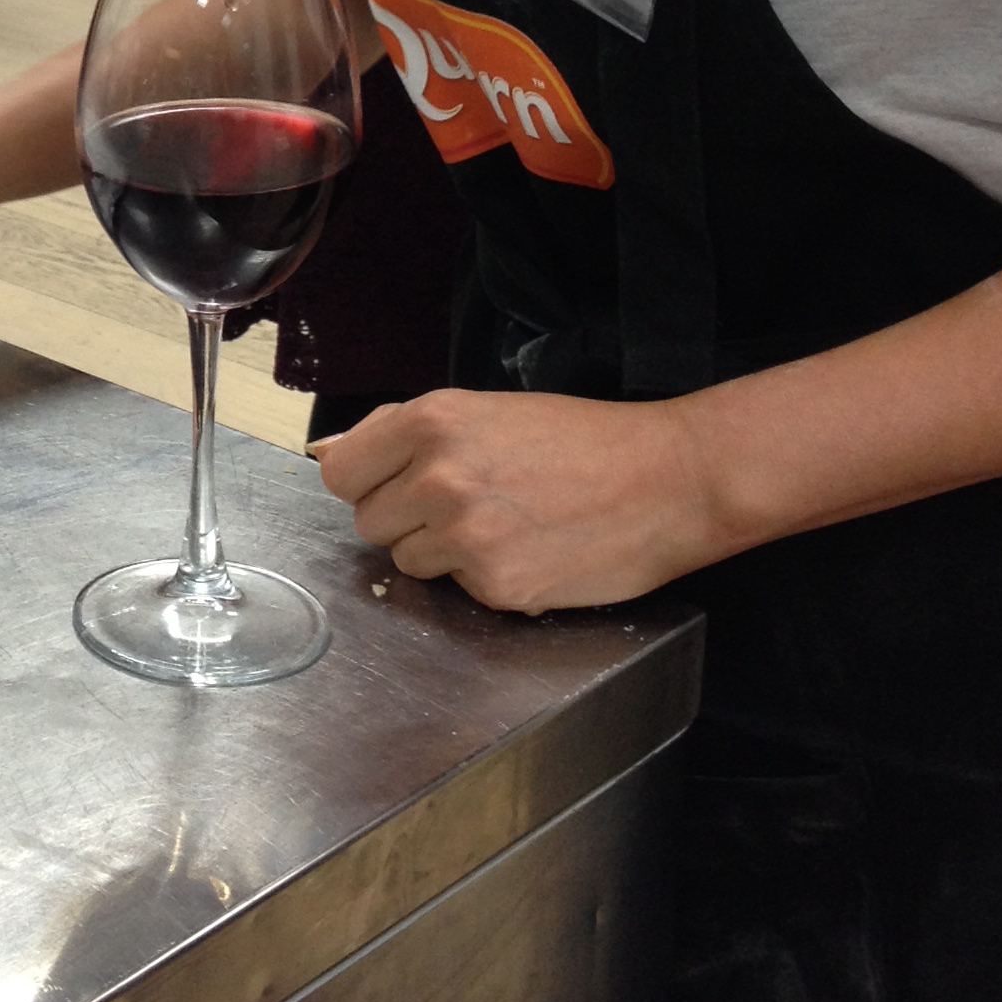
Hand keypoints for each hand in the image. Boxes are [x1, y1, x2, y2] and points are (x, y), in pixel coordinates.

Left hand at [316, 387, 721, 612]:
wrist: (669, 480)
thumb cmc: (582, 440)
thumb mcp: (484, 411)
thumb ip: (401, 433)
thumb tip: (332, 451)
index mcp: (431, 422)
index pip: (339, 471)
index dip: (366, 481)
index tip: (394, 483)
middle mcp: (439, 478)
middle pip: (369, 521)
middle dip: (406, 518)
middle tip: (467, 502)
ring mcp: (466, 536)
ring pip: (407, 561)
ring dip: (442, 551)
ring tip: (503, 524)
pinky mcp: (497, 586)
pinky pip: (459, 589)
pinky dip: (486, 578)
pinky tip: (531, 550)